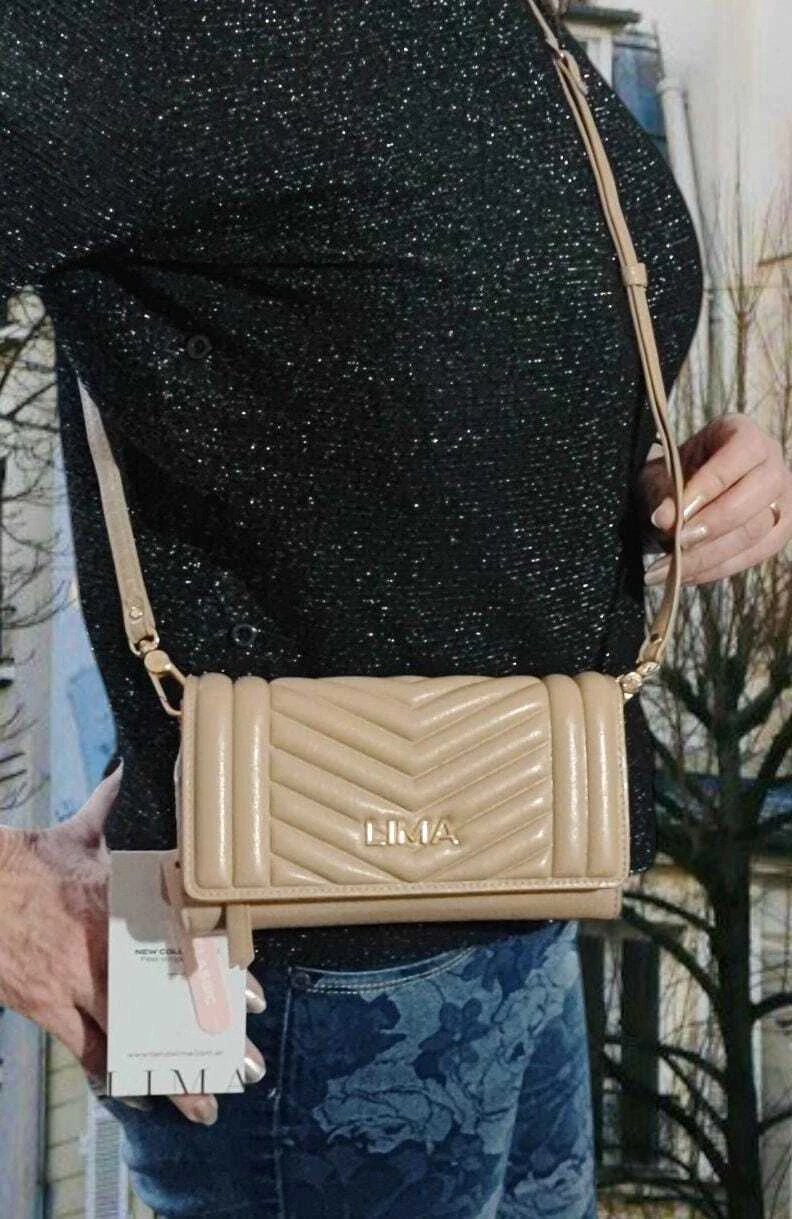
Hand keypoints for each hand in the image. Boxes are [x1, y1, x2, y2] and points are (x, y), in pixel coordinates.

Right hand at [0, 763, 265, 1125]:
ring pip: (133, 1041)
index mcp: (122, 906)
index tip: (252, 998)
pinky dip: (114, 1076)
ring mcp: (76, 984)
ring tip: (204, 1104)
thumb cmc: (26, 862)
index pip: (184, 945)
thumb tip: (127, 769)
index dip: (222, 975)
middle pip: (168, 1006)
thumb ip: (110, 809)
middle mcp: (107, 951)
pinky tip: (140, 1097)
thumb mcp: (77, 833)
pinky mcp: (46, 1008)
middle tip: (246, 1067)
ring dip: (169, 1076)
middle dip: (209, 1041)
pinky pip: (87, 1053)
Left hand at [636, 413, 791, 584]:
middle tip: (676, 545)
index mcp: (741, 433)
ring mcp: (782, 497)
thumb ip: (661, 494)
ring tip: (671, 569)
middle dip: (715, 524)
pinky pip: (756, 554)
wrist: (679, 500)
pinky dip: (718, 569)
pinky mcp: (779, 531)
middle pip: (758, 492)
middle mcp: (771, 460)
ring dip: (711, 555)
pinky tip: (686, 576)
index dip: (710, 485)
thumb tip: (666, 520)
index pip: (740, 452)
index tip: (675, 515)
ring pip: (756, 530)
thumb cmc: (668, 479)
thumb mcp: (655, 478)